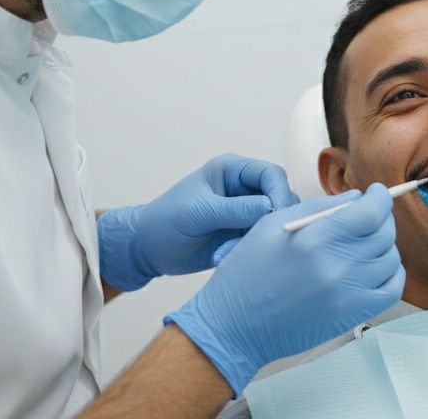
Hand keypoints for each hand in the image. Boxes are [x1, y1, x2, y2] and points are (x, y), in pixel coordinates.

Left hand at [98, 153, 300, 291]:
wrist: (148, 250)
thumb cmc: (165, 222)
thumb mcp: (199, 212)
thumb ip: (236, 209)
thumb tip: (271, 208)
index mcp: (232, 171)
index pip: (271, 175)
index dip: (280, 193)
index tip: (278, 215)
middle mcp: (243, 189)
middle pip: (279, 197)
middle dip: (273, 218)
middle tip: (264, 237)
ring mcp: (245, 212)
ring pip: (273, 221)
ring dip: (260, 237)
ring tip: (232, 249)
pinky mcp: (243, 234)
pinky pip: (261, 240)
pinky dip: (250, 250)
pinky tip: (225, 256)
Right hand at [165, 184, 404, 395]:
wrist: (235, 326)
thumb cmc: (247, 273)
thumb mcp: (271, 226)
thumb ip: (317, 207)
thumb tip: (355, 198)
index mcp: (315, 239)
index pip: (371, 212)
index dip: (380, 198)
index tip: (376, 193)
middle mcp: (337, 266)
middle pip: (384, 233)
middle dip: (382, 217)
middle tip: (370, 215)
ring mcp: (348, 294)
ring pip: (390, 259)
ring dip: (384, 245)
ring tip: (365, 242)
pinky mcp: (352, 315)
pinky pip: (391, 289)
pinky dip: (391, 273)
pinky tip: (375, 267)